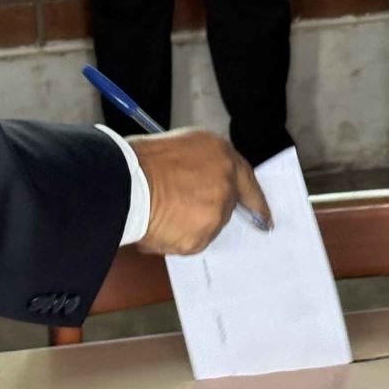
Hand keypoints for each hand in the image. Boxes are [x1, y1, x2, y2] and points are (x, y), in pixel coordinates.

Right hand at [130, 130, 273, 255]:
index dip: (255, 201)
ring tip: (159, 209)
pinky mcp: (201, 236)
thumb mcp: (178, 147)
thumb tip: (202, 183)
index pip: (247, 179)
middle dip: (204, 209)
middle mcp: (225, 183)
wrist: (124, 183)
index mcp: (221, 154)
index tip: (264, 217)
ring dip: (187, 223)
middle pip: (224, 206)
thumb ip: (200, 165)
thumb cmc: (140, 161)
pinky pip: (190, 242)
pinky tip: (156, 223)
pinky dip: (174, 238)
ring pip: (206, 226)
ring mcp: (215, 211)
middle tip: (176, 204)